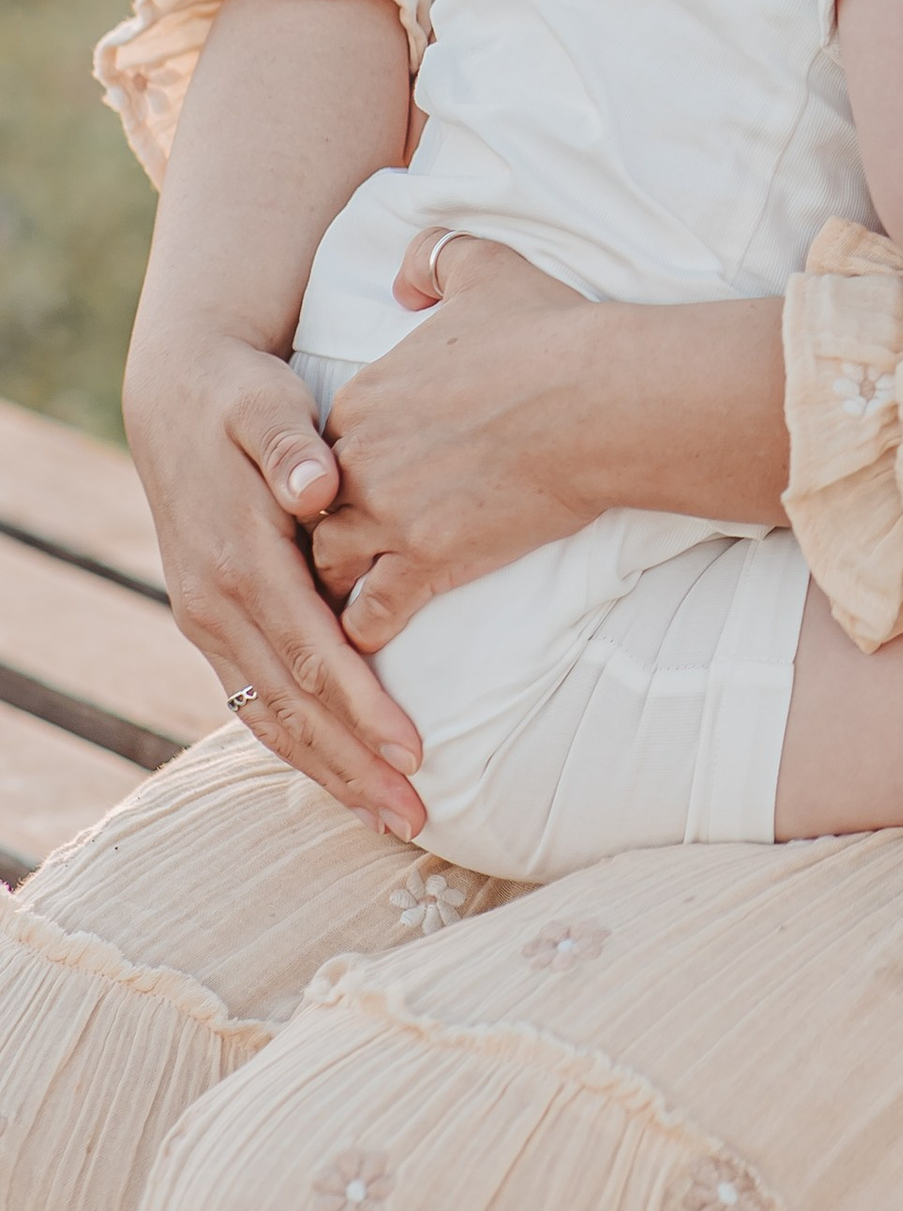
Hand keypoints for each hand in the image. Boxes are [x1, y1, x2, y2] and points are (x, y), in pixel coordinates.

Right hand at [122, 319, 426, 836]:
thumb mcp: (264, 402)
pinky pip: (257, 701)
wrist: (177, 393)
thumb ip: (291, 444)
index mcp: (237, 561)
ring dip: (330, 772)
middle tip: (417, 816)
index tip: (416, 750)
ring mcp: (207, 621)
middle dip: (354, 766)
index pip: (310, 654)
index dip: (363, 707)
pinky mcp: (213, 625)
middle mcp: (214, 605)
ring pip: (270, 718)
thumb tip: (320, 483)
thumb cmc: (241, 396)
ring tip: (390, 817)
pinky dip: (299, 745)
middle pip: (291, 707)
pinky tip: (340, 777)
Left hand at [310, 234, 605, 651]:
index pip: (318, 448)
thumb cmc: (551, 333)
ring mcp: (393, 514)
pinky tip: (376, 634)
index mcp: (364, 397)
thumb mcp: (487, 267)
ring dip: (337, 581)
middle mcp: (363, 458)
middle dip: (323, 528)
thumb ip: (435, 256)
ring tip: (348, 598)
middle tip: (337, 551)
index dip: (334, 470)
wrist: (600, 397)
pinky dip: (368, 627)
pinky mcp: (431, 560)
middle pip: (312, 509)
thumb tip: (406, 275)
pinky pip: (373, 612)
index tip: (352, 485)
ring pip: (329, 563)